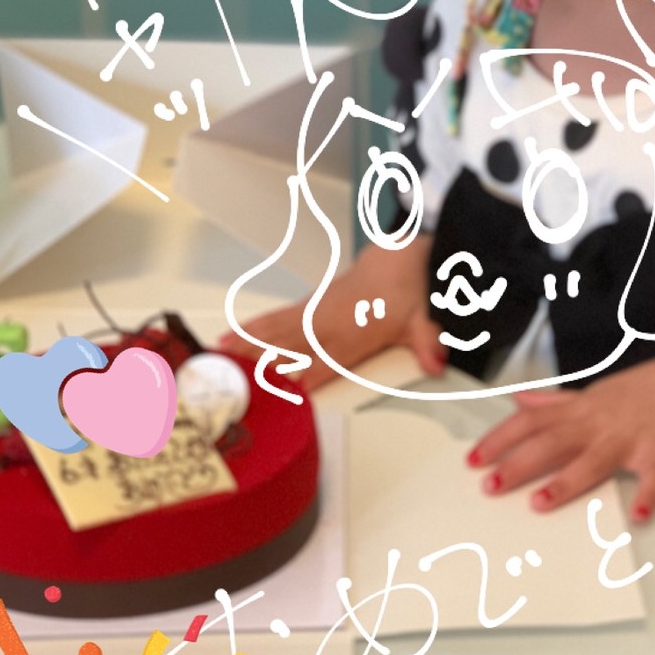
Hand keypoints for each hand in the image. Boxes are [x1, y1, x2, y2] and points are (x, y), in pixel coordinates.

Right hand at [218, 237, 444, 391]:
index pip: (323, 365)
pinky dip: (253, 327)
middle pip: (288, 346)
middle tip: (228, 375)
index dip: (303, 382)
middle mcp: (328, 325)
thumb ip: (427, 344)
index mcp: (353, 335)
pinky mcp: (311, 305)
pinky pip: (277, 318)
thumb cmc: (408, 294)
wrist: (399, 258)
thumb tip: (437, 362)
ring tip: (218, 353)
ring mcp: (316, 313)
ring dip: (246, 342)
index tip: (278, 396)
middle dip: (259, 362)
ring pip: (275, 329)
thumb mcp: (423, 321)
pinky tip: (234, 334)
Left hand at [467, 351, 654, 519]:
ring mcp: (630, 437)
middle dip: (517, 464)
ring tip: (539, 504)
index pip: (531, 422)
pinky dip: (647, 495)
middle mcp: (599, 422)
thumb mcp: (595, 393)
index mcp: (581, 410)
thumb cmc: (646, 393)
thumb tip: (519, 399)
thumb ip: (556, 401)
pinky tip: (638, 516)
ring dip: (566, 482)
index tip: (472, 458)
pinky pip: (654, 476)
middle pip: (551, 442)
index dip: (500, 439)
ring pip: (593, 460)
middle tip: (488, 485)